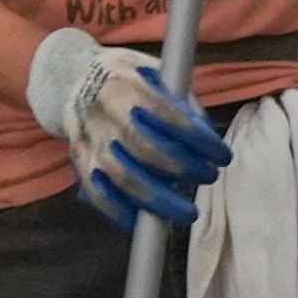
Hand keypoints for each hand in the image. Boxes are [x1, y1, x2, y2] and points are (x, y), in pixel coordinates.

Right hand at [29, 28, 232, 229]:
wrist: (76, 80)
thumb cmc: (132, 82)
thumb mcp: (158, 73)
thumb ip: (183, 104)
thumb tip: (207, 141)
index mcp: (125, 83)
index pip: (165, 112)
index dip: (196, 138)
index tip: (222, 155)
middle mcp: (102, 112)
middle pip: (143, 148)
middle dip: (182, 169)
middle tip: (208, 176)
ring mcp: (87, 139)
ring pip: (122, 177)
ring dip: (159, 200)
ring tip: (188, 212)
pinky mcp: (79, 162)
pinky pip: (98, 194)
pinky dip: (122, 213)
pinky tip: (145, 224)